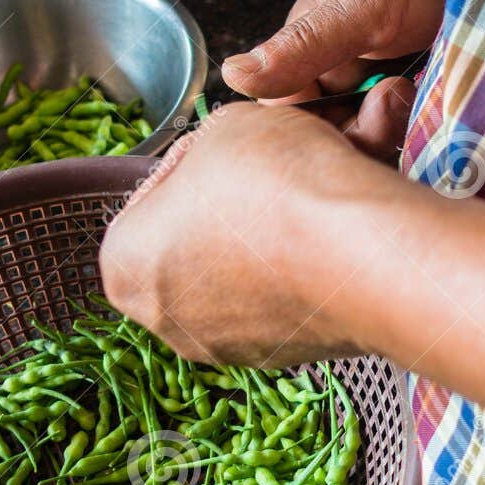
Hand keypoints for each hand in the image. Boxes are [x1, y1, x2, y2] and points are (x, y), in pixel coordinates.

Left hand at [99, 103, 384, 366]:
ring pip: (236, 280)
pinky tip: (323, 245)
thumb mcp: (228, 125)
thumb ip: (206, 147)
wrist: (361, 254)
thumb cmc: (280, 186)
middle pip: (189, 246)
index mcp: (123, 263)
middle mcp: (163, 317)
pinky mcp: (278, 358)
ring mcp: (222, 347)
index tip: (229, 150)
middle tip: (265, 177)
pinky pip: (277, 306)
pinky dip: (295, 276)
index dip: (195, 161)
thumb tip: (220, 159)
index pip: (150, 195)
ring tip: (300, 209)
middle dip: (225, 211)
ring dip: (262, 245)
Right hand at [220, 0, 454, 153]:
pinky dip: (417, 124)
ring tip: (417, 91)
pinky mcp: (419, 95)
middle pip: (329, 128)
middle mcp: (340, 65)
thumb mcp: (364, 4)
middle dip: (359, 128)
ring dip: (390, 126)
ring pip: (367, 133)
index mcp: (311, 41)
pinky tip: (434, 101)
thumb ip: (303, 43)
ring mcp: (380, 80)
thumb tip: (232, 75)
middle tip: (397, 99)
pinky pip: (404, 130)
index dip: (317, 125)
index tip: (356, 118)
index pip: (289, 109)